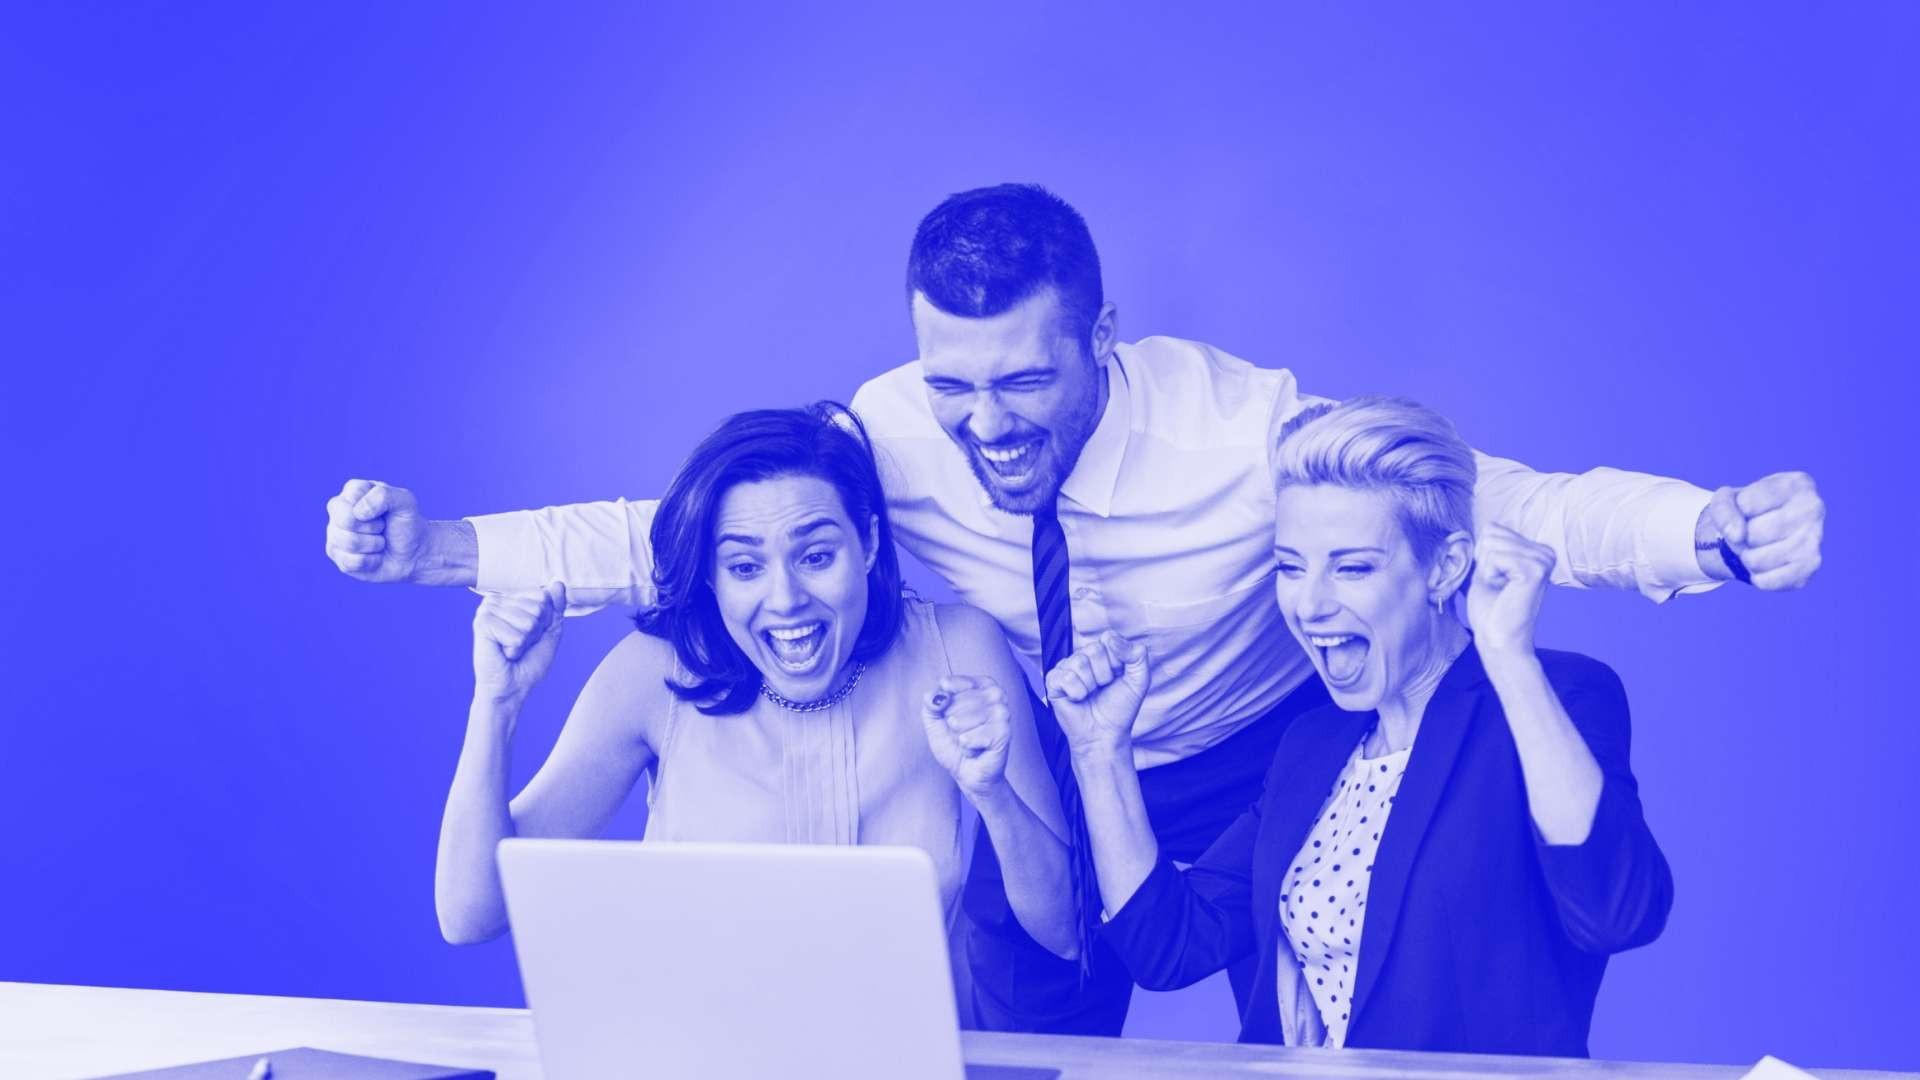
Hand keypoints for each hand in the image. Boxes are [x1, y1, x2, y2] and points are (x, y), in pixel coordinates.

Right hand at [326, 480, 426, 582]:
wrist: (413, 553)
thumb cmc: (406, 524)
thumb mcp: (405, 502)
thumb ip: (383, 495)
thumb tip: (358, 512)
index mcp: (353, 490)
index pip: (353, 495)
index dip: (375, 508)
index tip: (385, 511)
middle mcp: (338, 509)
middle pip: (345, 520)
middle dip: (373, 527)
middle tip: (382, 527)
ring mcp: (334, 533)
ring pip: (348, 542)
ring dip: (374, 544)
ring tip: (380, 542)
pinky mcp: (337, 556)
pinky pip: (350, 562)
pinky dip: (371, 561)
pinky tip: (374, 557)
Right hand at [472, 583, 567, 706]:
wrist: (512, 686)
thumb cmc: (529, 661)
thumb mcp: (550, 630)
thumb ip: (555, 606)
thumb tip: (557, 583)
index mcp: (511, 598)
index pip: (543, 595)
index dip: (545, 620)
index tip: (533, 634)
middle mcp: (496, 600)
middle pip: (537, 607)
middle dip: (535, 631)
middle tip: (521, 643)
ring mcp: (487, 610)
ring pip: (528, 620)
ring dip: (525, 641)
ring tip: (511, 648)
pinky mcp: (481, 624)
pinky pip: (515, 634)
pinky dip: (514, 648)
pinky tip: (503, 652)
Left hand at [921, 675, 1012, 798]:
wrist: (968, 772)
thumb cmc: (954, 744)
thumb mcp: (934, 720)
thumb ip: (930, 703)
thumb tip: (934, 695)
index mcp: (981, 684)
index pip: (949, 684)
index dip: (942, 703)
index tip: (946, 712)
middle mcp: (995, 694)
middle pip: (954, 703)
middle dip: (951, 723)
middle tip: (962, 732)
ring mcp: (1001, 713)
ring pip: (961, 721)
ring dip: (959, 737)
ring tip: (969, 741)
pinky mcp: (1003, 733)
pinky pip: (969, 738)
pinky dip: (966, 748)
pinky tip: (975, 749)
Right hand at [1045, 632, 1148, 757]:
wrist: (1105, 734)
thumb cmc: (1120, 708)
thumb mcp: (1140, 680)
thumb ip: (1136, 654)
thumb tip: (1112, 639)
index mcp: (1104, 652)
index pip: (1108, 637)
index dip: (1117, 659)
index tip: (1119, 675)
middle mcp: (1084, 656)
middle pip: (1093, 649)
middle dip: (1104, 674)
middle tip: (1104, 688)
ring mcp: (1067, 668)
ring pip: (1079, 662)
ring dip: (1090, 685)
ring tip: (1091, 694)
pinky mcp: (1053, 681)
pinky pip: (1065, 677)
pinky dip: (1076, 692)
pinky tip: (1078, 699)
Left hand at [1467, 523, 1555, 657]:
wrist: (1498, 639)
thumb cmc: (1491, 609)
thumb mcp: (1487, 569)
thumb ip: (1491, 546)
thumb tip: (1489, 525)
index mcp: (1537, 550)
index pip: (1493, 528)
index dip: (1483, 555)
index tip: (1496, 579)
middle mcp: (1545, 552)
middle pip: (1491, 533)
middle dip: (1484, 561)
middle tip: (1498, 586)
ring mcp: (1543, 560)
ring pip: (1492, 544)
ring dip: (1488, 570)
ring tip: (1502, 589)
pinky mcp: (1536, 570)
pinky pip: (1495, 557)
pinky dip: (1490, 575)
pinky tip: (1505, 591)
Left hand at [1702, 471, 1824, 589]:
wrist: (1764, 533)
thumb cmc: (1748, 510)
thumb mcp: (1727, 499)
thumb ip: (1722, 508)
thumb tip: (1737, 535)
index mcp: (1797, 484)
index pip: (1747, 504)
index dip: (1736, 511)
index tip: (1746, 509)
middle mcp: (1813, 508)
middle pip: (1754, 534)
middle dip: (1742, 538)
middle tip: (1751, 533)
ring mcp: (1816, 538)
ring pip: (1757, 559)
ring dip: (1747, 557)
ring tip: (1758, 547)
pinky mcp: (1810, 566)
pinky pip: (1768, 581)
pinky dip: (1757, 577)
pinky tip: (1766, 565)